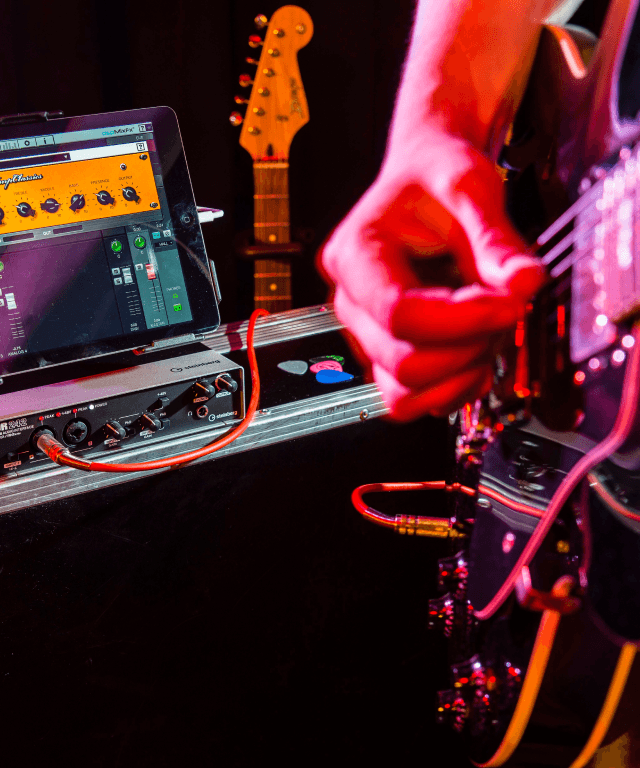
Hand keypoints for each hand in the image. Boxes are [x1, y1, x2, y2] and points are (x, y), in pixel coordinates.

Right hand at [320, 126, 544, 419]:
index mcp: (356, 253)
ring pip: (404, 392)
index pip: (399, 313)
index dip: (463, 320)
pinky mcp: (385, 352)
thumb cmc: (436, 175)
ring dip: (460, 374)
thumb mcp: (470, 186)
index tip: (512, 302)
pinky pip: (410, 400)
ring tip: (490, 333)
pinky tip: (478, 354)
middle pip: (403, 362)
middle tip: (507, 311)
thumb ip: (495, 238)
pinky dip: (451, 390)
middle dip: (469, 348)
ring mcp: (365, 332)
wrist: (424, 177)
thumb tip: (524, 283)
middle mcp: (350, 300)